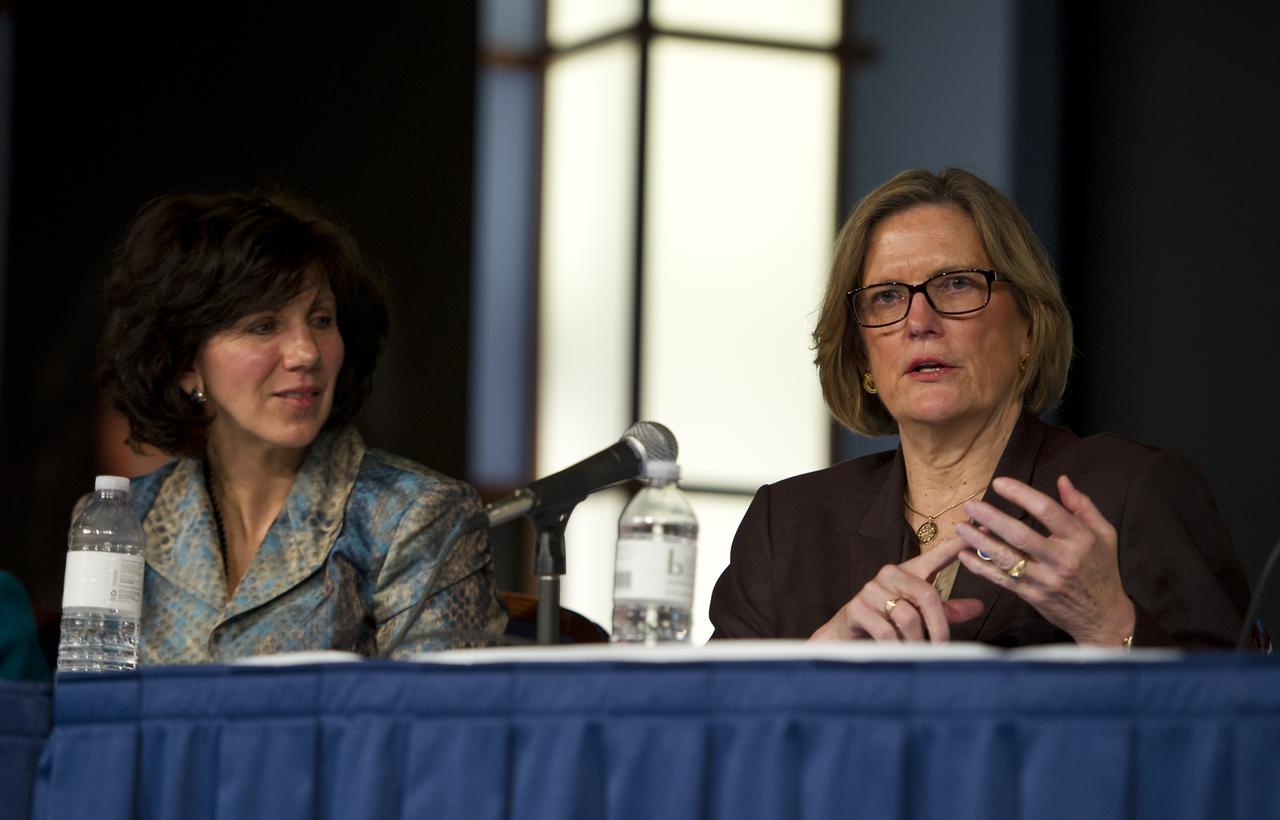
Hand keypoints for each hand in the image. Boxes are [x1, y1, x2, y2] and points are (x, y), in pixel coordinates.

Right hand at [810, 536, 984, 642]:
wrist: (847, 636)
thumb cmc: (889, 622)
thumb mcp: (920, 615)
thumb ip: (947, 611)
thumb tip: (978, 607)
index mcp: (909, 572)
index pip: (937, 555)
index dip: (957, 545)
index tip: (979, 531)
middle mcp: (890, 575)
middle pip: (926, 594)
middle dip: (939, 626)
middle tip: (942, 648)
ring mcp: (871, 590)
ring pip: (908, 617)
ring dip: (916, 642)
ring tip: (916, 652)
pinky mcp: (856, 609)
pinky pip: (886, 631)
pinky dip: (897, 647)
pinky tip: (897, 652)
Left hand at [954, 475, 1135, 645]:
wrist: (1103, 616)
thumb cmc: (1102, 569)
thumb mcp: (1104, 534)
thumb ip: (1082, 506)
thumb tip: (1062, 480)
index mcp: (1080, 539)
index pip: (1047, 510)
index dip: (1021, 494)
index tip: (999, 483)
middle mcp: (1061, 559)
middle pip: (1020, 535)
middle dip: (992, 518)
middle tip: (970, 505)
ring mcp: (1045, 580)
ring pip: (1006, 558)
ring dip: (980, 541)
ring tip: (960, 527)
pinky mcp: (1032, 596)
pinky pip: (1001, 580)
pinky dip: (980, 567)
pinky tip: (964, 555)